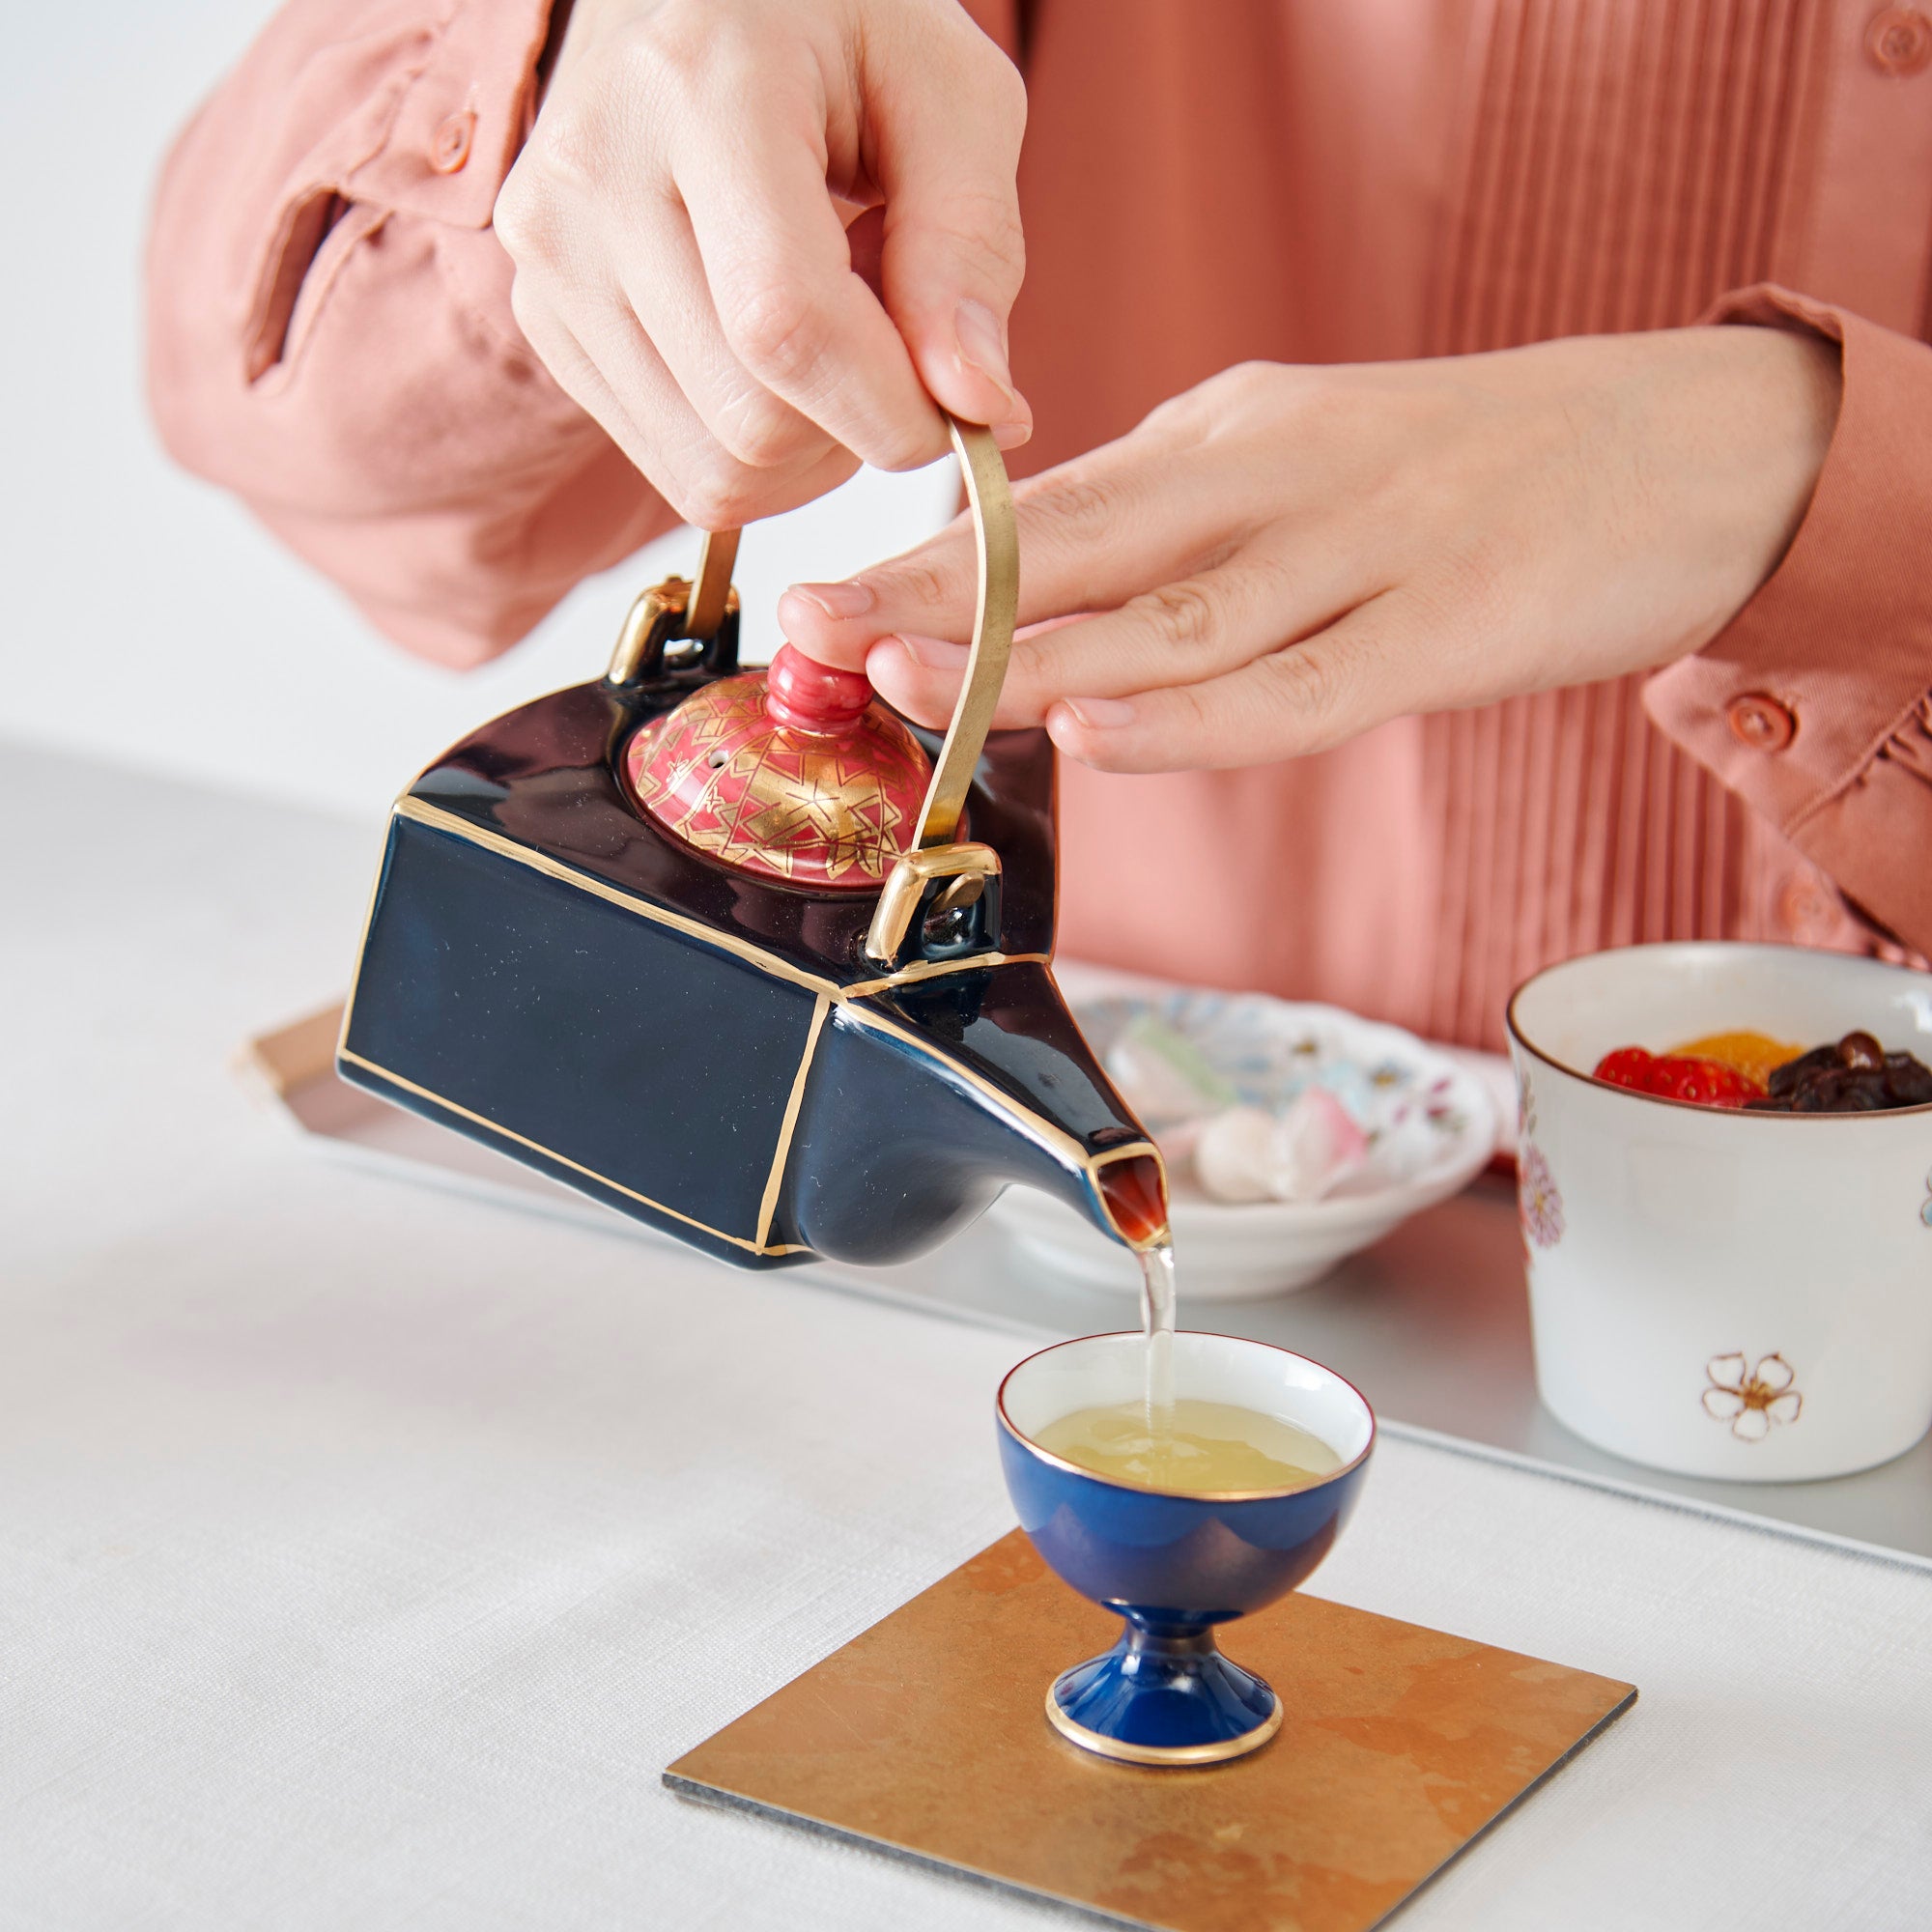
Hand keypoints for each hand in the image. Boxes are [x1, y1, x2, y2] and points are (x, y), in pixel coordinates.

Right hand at [495, 0, 1030, 529]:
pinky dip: (756, 447)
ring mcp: (550, 256)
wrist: (702, 1)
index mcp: (697, 89)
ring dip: (811, 448)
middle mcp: (591, 175)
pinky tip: (773, 352)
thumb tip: (978, 409)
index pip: (787, 325)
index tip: (968, 412)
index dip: (893, 410)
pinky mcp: (544, 319)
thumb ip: (972, 249)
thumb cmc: (840, 32)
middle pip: (751, 422)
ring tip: (834, 328)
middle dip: (860, 425)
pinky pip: (680, 468)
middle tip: (895, 330)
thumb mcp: (952, 96)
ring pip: (714, 470)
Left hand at [776, 328, 1839, 770]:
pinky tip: (1106, 729)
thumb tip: (1050, 606)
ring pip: (1174, 616)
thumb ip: (1183, 535)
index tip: (818, 601)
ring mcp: (1363, 548)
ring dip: (1035, 657)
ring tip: (917, 688)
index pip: (1051, 505)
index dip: (927, 558)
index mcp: (1227, 442)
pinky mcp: (1452, 623)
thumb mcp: (1300, 473)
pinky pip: (1306, 684)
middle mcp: (1275, 478)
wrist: (1685, 446)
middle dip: (937, 596)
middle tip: (816, 635)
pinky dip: (1201, 716)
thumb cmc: (1468, 480)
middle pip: (1083, 546)